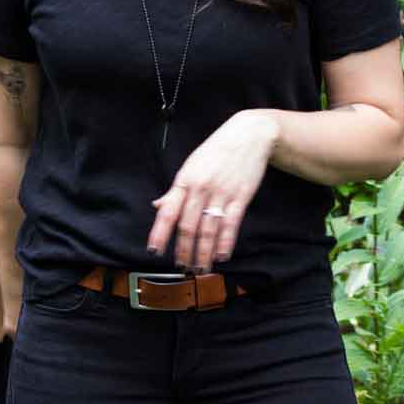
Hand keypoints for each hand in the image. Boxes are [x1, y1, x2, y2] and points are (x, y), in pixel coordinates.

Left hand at [147, 111, 278, 270]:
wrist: (249, 135)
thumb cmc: (217, 150)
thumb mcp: (191, 166)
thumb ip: (175, 190)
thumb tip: (158, 207)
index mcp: (185, 180)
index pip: (168, 211)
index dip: (160, 233)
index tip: (154, 250)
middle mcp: (201, 188)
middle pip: (188, 226)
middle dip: (184, 250)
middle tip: (182, 268)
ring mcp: (221, 193)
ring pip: (208, 229)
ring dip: (203, 253)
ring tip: (200, 268)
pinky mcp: (240, 197)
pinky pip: (230, 224)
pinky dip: (225, 242)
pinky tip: (221, 256)